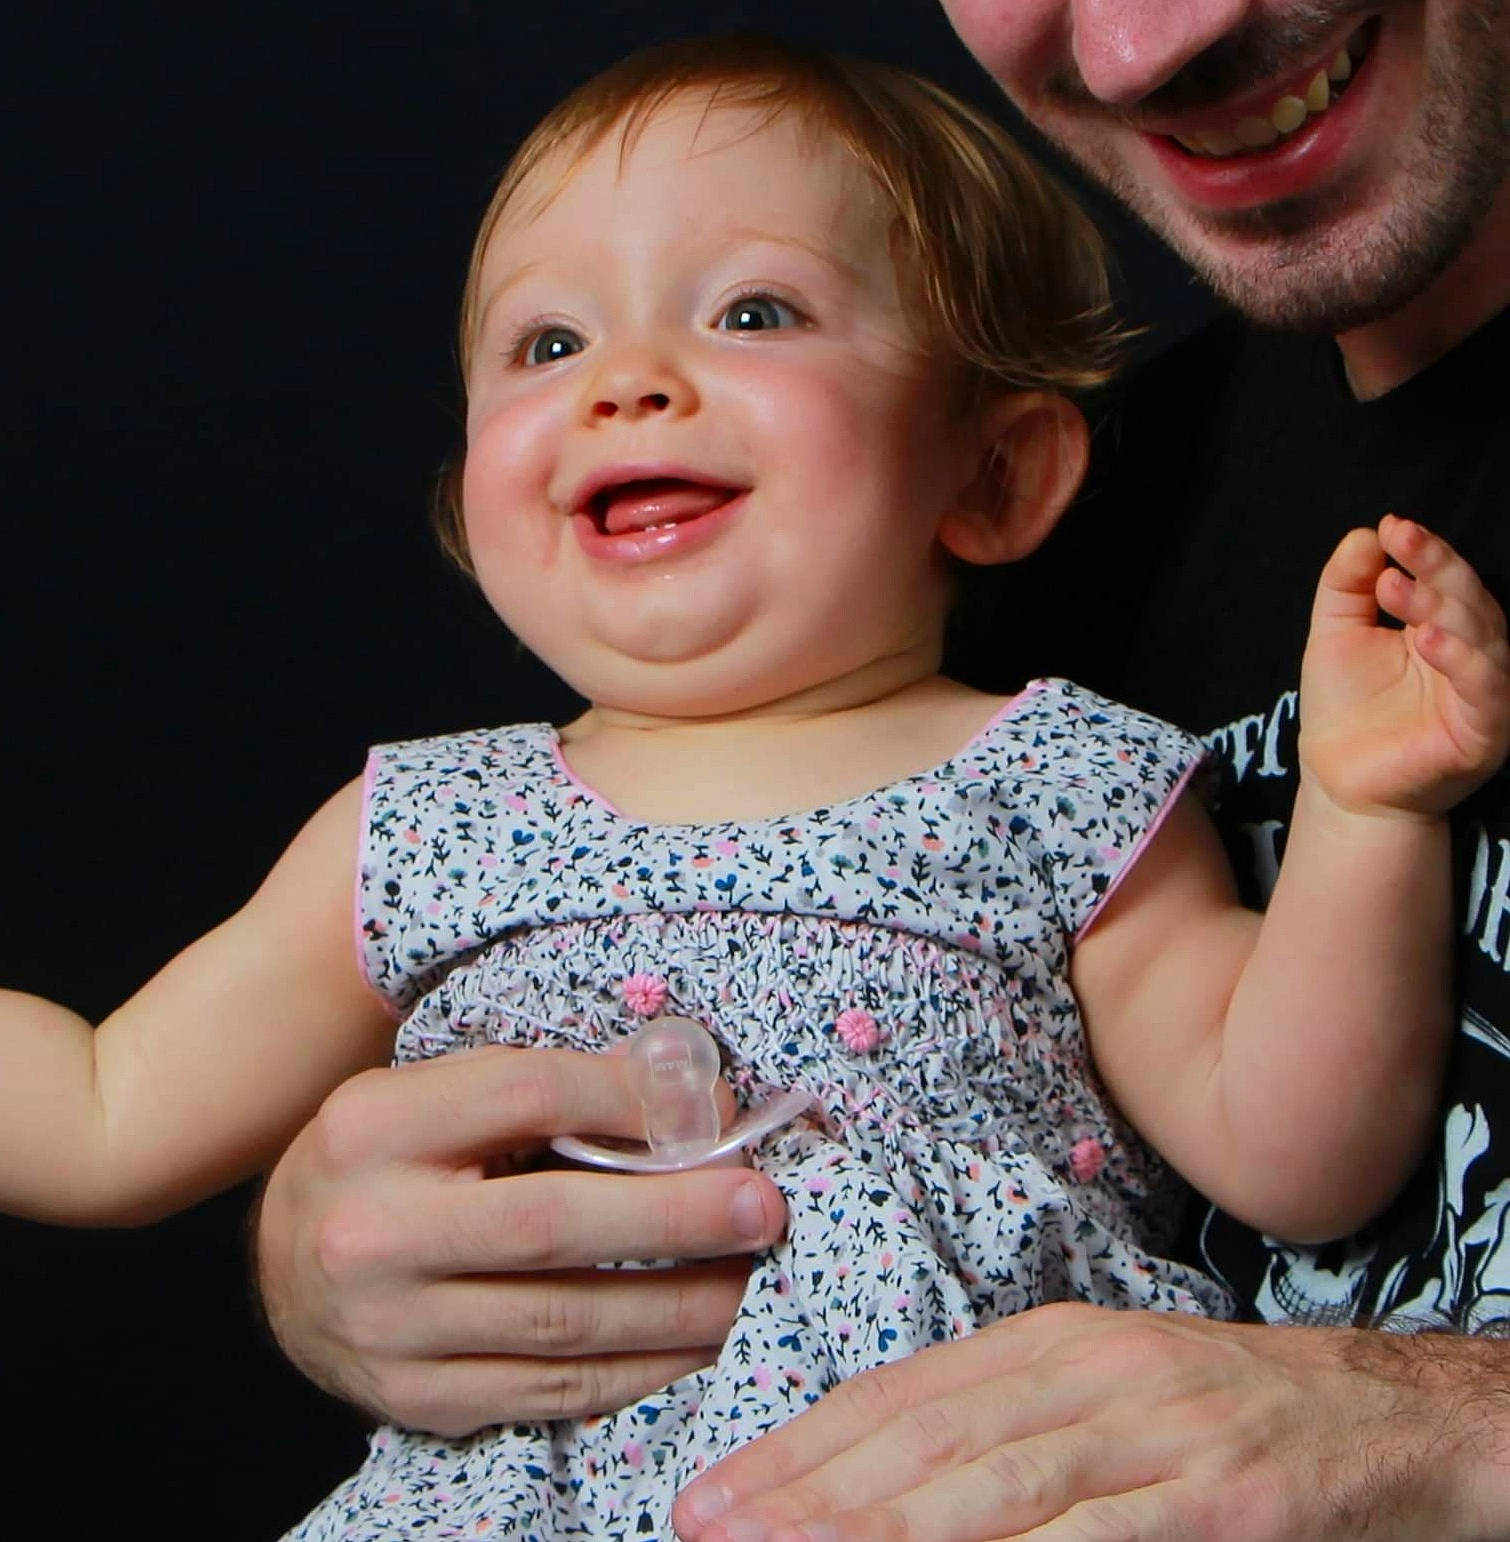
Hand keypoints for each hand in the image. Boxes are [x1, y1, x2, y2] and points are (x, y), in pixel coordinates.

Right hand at [254, 1044, 785, 1435]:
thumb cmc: (387, 1161)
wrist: (283, 1267)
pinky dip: (637, 1369)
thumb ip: (542, 1090)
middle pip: (552, 1222)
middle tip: (763, 1208)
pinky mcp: (417, 1400)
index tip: (713, 1109)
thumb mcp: (437, 1095)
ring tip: (751, 1279)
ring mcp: (391, 1330)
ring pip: (564, 1323)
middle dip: (676, 1216)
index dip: (628, 1099)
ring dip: (678, 1304)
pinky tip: (696, 1344)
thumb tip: (684, 1094)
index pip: (523, 1094)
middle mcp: (373, 1233)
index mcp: (377, 1127)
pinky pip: (550, 1392)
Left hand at [671, 1302, 1508, 1541]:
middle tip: (712, 1526)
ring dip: (881, 1523)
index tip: (716, 1491)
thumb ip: (1006, 1427)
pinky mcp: (1216, 1498)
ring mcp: (1150, 1431)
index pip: (897, 1394)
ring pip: (993, 1483)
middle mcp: (1084, 1372)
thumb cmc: (1223, 1410)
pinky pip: (1099, 1534)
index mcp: (1047, 1343)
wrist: (1381, 1415)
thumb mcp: (1102, 1394)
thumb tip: (886, 1481)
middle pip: (924, 1435)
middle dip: (807, 1489)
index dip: (800, 1444)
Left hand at [1302, 515, 1509, 816]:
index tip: (1391, 527)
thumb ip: (1347, 586)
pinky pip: (1486, 690)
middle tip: (1400, 543)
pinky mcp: (1485, 732)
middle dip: (1436, 567)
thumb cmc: (1344, 708)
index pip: (1445, 580)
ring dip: (1443, 607)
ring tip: (1397, 589)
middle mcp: (1472, 656)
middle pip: (1469, 601)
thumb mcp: (1335, 635)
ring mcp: (1483, 694)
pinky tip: (1428, 640)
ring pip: (1484, 638)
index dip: (1424, 551)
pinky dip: (1462, 660)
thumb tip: (1365, 535)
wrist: (1338, 782)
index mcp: (1444, 628)